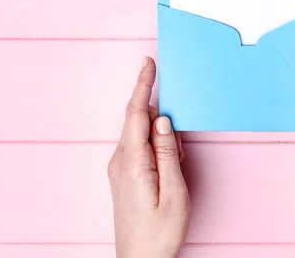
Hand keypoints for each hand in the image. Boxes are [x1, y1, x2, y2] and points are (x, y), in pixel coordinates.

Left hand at [108, 57, 189, 257]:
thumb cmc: (160, 231)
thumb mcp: (175, 192)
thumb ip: (168, 153)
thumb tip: (163, 119)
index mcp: (133, 163)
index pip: (136, 114)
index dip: (143, 86)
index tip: (149, 63)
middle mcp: (120, 161)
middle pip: (138, 120)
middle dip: (156, 107)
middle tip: (173, 112)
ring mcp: (119, 168)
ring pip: (140, 134)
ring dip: (158, 131)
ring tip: (176, 156)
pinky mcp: (123, 174)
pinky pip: (138, 147)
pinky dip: (154, 143)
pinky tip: (167, 160)